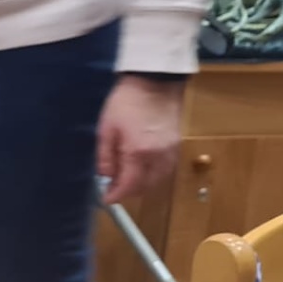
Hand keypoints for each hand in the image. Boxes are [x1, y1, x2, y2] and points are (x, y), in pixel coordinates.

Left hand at [96, 75, 183, 204]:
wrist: (154, 82)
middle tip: (113, 187)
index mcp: (138, 152)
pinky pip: (166, 169)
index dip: (116, 196)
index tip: (106, 199)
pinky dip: (154, 175)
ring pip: (158, 180)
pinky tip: (142, 169)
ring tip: (126, 178)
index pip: (129, 186)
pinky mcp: (177, 145)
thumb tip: (105, 176)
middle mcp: (158, 156)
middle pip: (146, 187)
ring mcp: (171, 151)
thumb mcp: (106, 129)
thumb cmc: (126, 102)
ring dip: (142, 185)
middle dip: (129, 191)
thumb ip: (105, 157)